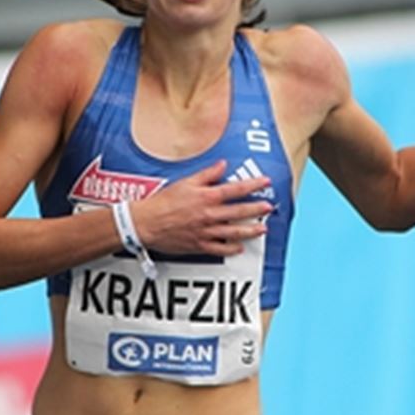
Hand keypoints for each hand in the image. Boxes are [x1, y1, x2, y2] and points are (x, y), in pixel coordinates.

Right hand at [129, 160, 272, 255]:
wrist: (146, 223)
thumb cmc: (163, 202)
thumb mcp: (185, 182)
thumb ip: (206, 174)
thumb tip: (222, 165)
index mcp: (207, 197)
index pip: (235, 190)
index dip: (253, 185)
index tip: (265, 182)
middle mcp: (209, 215)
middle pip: (239, 212)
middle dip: (256, 209)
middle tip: (268, 207)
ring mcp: (206, 232)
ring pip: (234, 232)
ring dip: (250, 230)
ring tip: (262, 229)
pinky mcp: (199, 245)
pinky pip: (220, 249)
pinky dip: (231, 249)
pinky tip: (239, 247)